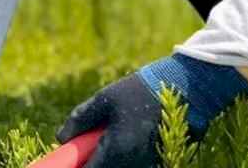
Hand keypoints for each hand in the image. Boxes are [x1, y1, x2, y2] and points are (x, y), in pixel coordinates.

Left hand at [56, 54, 247, 167]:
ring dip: (108, 157)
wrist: (186, 88)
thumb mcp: (104, 99)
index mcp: (117, 151)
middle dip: (92, 162)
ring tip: (109, 133)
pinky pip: (135, 163)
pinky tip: (126, 134)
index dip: (76, 167)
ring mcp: (150, 163)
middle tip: (85, 147)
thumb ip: (80, 119)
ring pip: (120, 167)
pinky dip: (124, 155)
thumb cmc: (142, 90)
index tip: (66, 161)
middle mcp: (134, 163)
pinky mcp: (161, 159)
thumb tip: (61, 137)